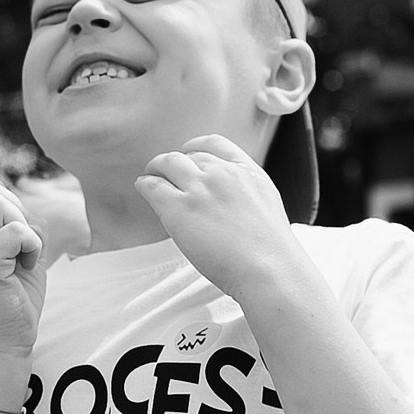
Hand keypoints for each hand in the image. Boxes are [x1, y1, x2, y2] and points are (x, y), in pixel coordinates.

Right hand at [0, 174, 44, 360]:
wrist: (1, 348)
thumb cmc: (12, 303)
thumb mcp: (9, 254)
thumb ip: (8, 222)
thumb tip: (9, 192)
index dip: (1, 196)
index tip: (12, 230)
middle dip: (17, 210)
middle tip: (22, 245)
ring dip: (24, 225)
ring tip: (23, 256)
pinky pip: (16, 230)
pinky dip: (32, 245)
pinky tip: (28, 266)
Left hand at [136, 135, 303, 299]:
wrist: (268, 269)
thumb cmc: (270, 252)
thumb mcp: (266, 205)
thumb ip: (244, 193)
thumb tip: (226, 200)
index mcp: (246, 171)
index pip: (214, 144)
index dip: (195, 147)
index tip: (188, 154)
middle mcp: (222, 173)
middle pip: (187, 155)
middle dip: (175, 163)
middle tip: (165, 173)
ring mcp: (199, 188)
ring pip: (167, 163)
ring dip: (156, 169)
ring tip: (149, 177)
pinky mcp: (179, 207)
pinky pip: (152, 186)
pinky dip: (144, 184)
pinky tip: (142, 188)